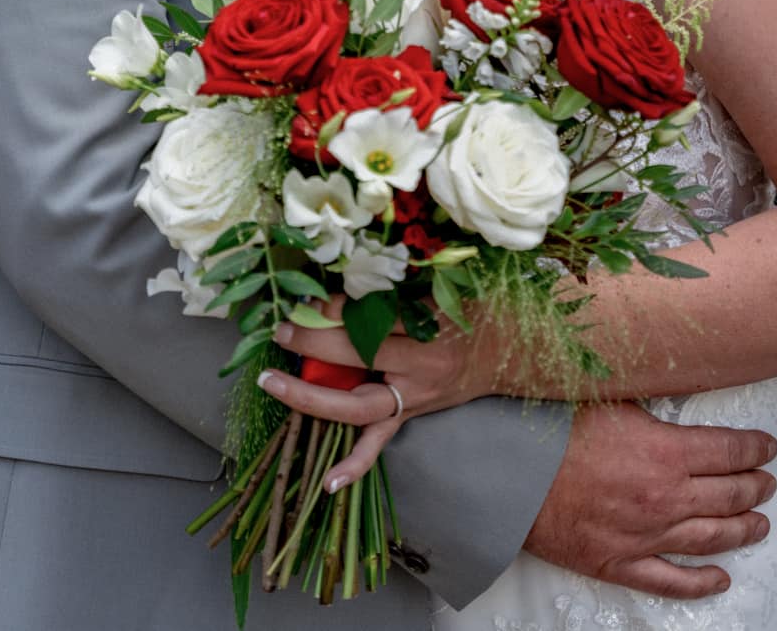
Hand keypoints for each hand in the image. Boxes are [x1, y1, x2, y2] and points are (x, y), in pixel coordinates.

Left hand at [258, 304, 499, 490]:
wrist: (502, 351)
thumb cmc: (462, 313)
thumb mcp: (431, 294)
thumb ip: (385, 295)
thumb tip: (329, 295)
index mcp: (427, 330)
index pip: (371, 319)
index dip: (334, 310)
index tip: (305, 302)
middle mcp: (419, 368)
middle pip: (359, 358)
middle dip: (314, 345)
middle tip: (281, 332)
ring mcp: (412, 399)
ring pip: (357, 406)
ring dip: (311, 397)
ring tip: (273, 384)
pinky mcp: (408, 417)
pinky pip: (378, 444)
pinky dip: (354, 464)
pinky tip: (329, 482)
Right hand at [525, 402, 776, 598]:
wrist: (509, 476)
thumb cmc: (553, 431)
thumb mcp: (610, 398)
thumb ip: (651, 402)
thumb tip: (677, 383)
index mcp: (666, 452)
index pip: (730, 450)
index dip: (755, 448)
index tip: (767, 447)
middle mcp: (665, 498)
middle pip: (730, 495)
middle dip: (756, 487)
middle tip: (767, 482)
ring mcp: (646, 536)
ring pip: (712, 538)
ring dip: (743, 531)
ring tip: (760, 524)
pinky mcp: (620, 564)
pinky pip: (672, 581)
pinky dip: (702, 583)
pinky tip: (720, 578)